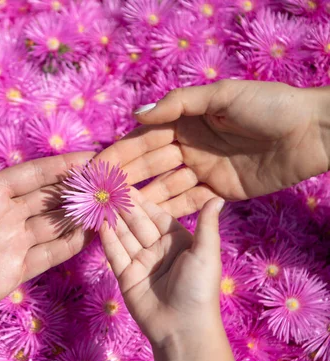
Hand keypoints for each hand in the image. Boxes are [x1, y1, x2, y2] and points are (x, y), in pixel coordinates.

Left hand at [0, 101, 92, 336]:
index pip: (34, 174)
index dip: (63, 165)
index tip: (93, 156)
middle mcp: (4, 215)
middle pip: (50, 198)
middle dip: (79, 189)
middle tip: (113, 180)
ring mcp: (10, 245)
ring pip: (55, 225)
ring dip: (81, 215)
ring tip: (112, 206)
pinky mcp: (13, 273)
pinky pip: (49, 255)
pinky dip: (71, 245)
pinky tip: (92, 236)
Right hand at [99, 80, 329, 216]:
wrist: (312, 133)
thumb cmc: (268, 106)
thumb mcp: (221, 96)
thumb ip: (178, 105)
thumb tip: (136, 115)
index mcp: (186, 121)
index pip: (144, 140)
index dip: (119, 154)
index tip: (95, 168)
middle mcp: (190, 146)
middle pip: (150, 166)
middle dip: (125, 179)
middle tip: (98, 196)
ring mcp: (204, 171)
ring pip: (166, 187)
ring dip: (142, 199)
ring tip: (116, 214)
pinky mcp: (220, 192)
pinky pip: (190, 203)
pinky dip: (169, 211)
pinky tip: (148, 222)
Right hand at [99, 190, 243, 360]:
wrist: (183, 328)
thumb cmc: (199, 288)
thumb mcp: (205, 253)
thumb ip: (206, 224)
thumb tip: (217, 198)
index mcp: (178, 241)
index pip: (156, 215)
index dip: (142, 200)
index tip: (126, 183)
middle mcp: (157, 249)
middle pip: (136, 223)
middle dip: (123, 207)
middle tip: (106, 187)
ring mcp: (141, 263)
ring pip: (124, 236)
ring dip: (112, 219)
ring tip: (98, 201)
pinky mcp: (126, 277)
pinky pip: (116, 255)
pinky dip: (107, 240)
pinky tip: (98, 224)